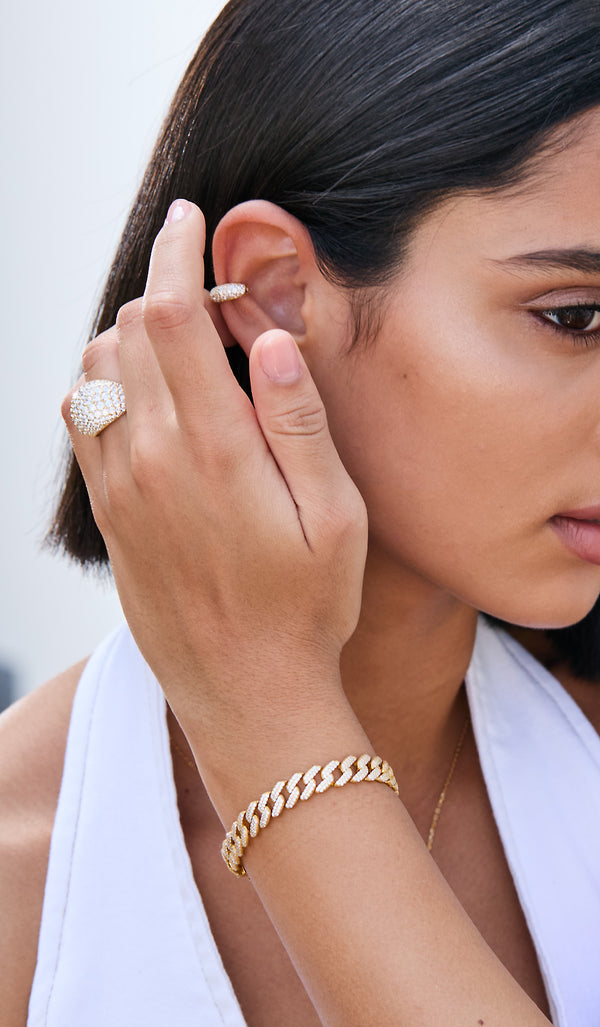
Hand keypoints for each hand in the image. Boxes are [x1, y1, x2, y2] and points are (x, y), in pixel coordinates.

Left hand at [63, 200, 367, 746]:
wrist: (246, 695)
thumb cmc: (306, 610)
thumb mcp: (336, 520)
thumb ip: (299, 424)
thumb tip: (269, 339)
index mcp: (213, 451)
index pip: (175, 316)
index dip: (179, 253)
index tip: (189, 218)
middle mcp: (151, 460)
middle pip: (130, 329)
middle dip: (166, 289)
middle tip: (213, 300)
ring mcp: (119, 487)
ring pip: (96, 367)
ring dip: (133, 334)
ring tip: (182, 346)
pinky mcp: (107, 513)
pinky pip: (81, 419)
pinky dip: (104, 382)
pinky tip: (145, 396)